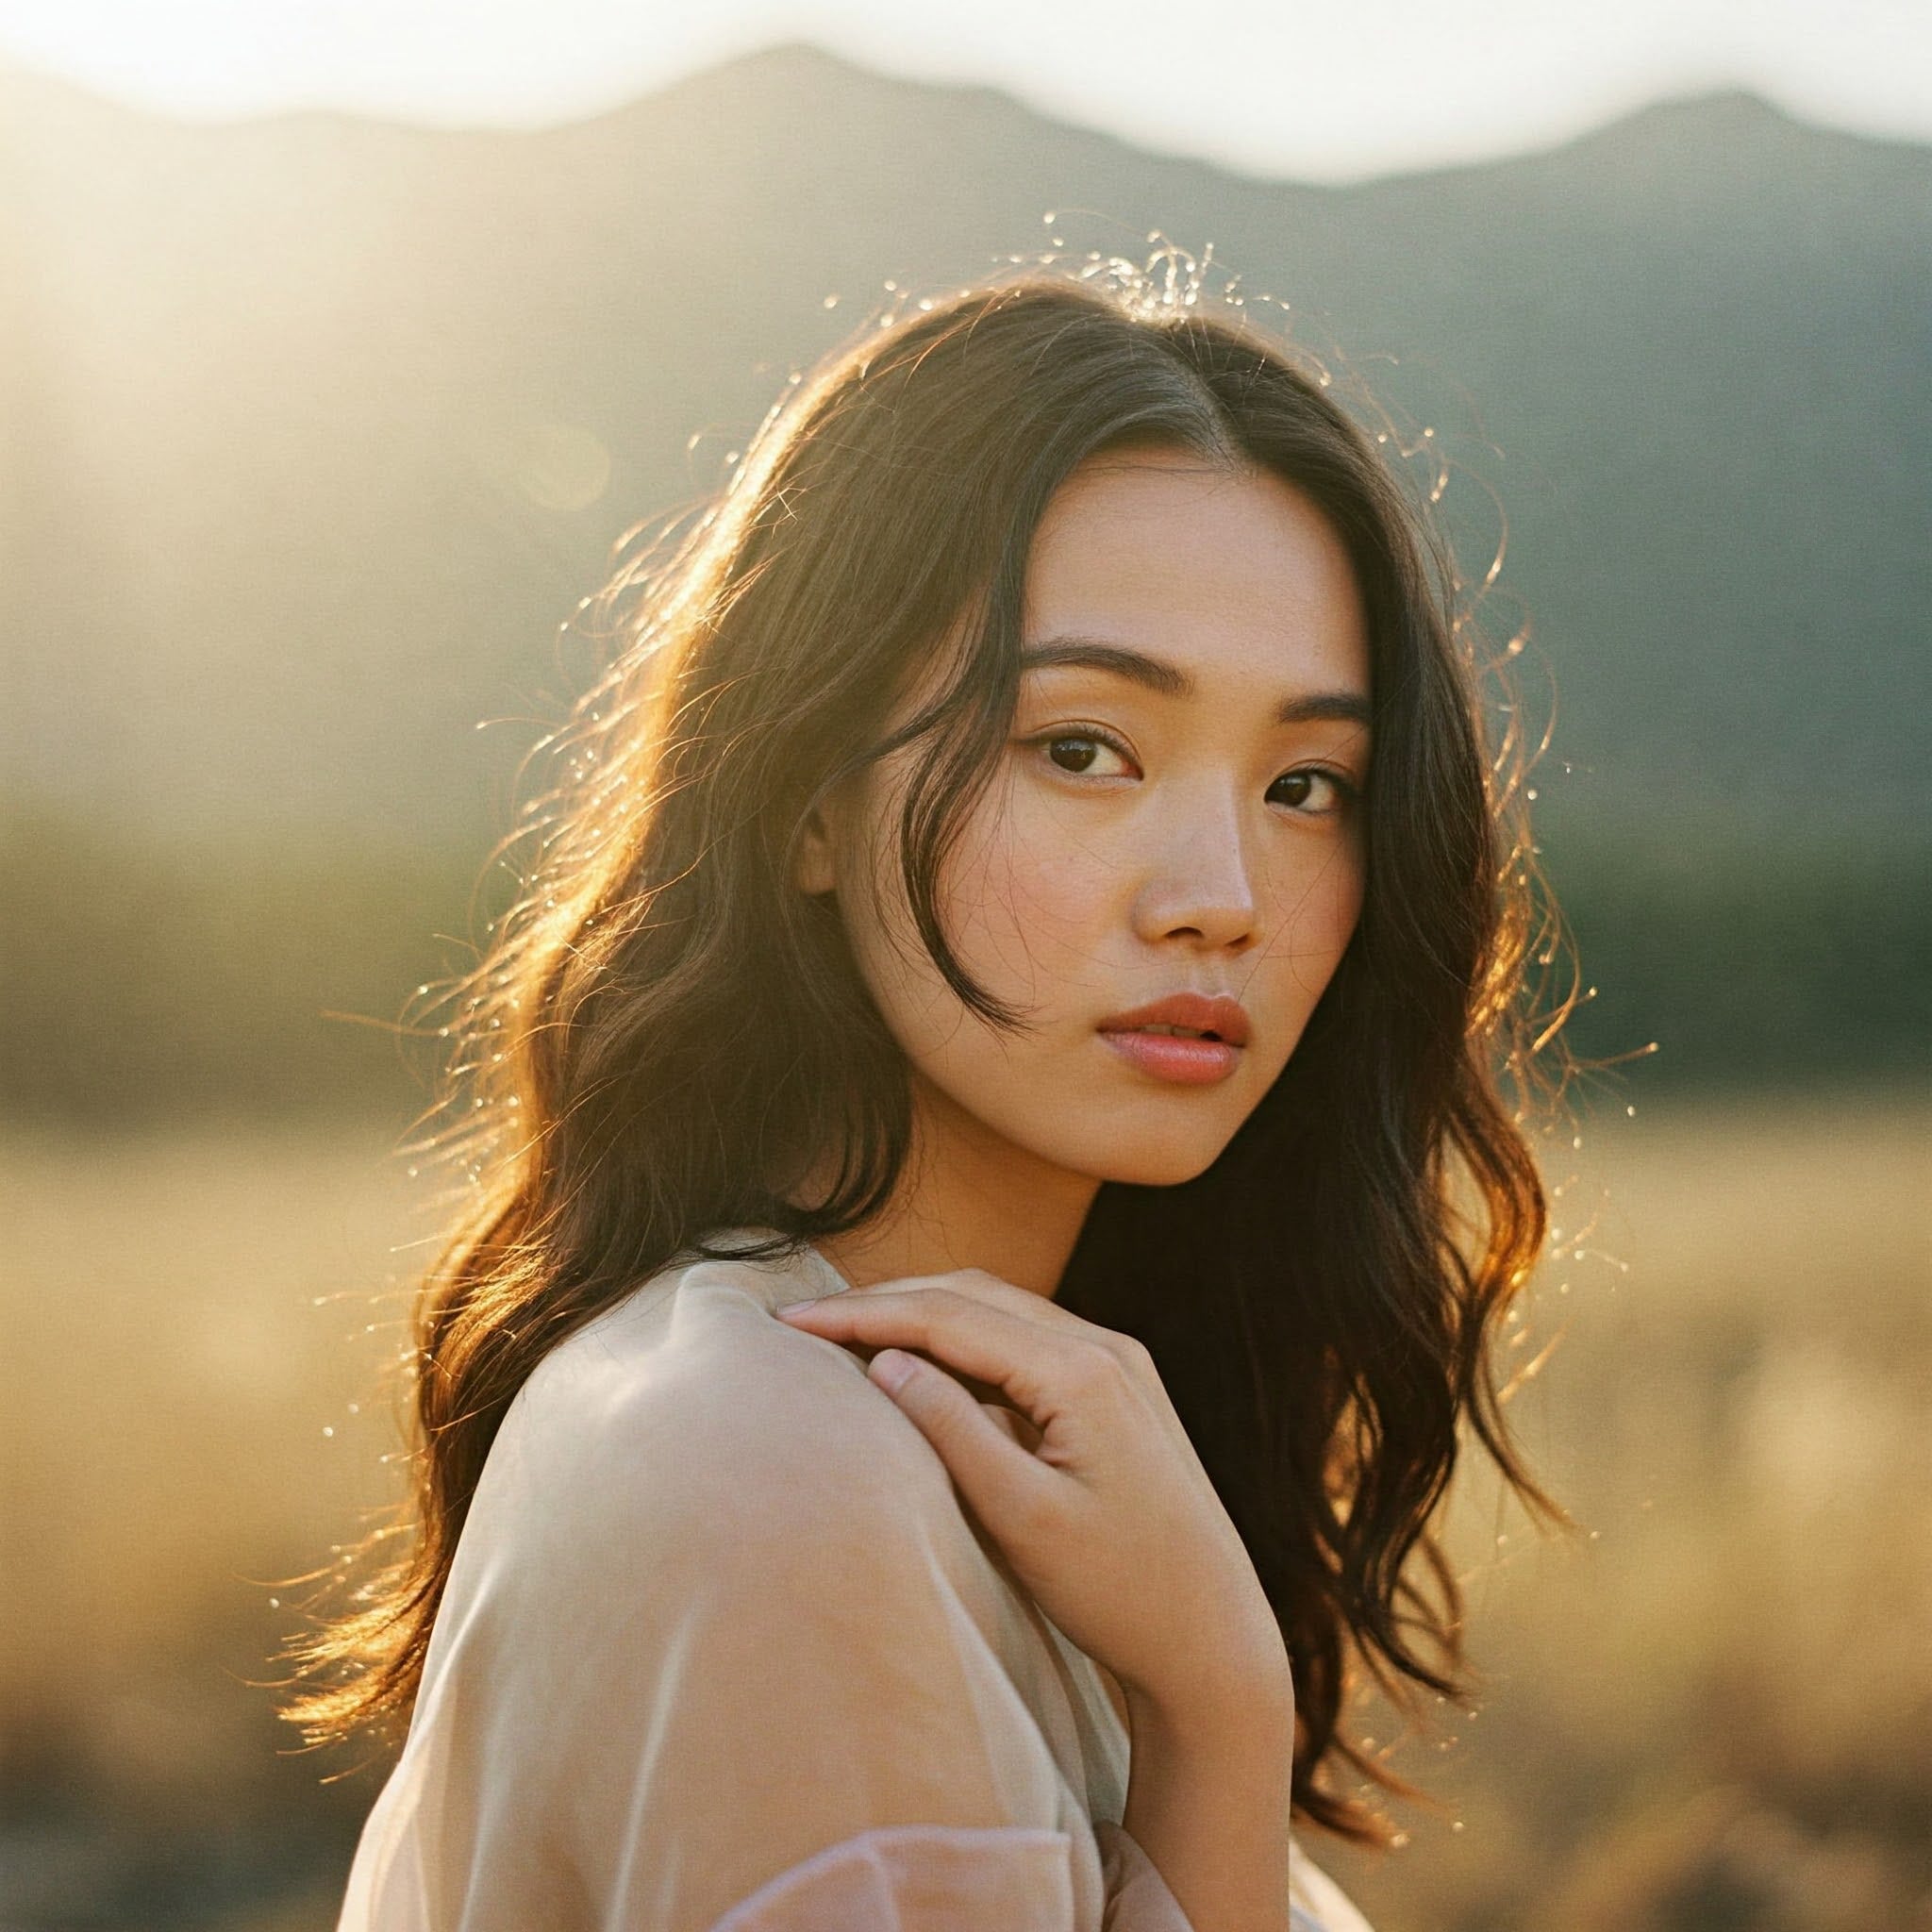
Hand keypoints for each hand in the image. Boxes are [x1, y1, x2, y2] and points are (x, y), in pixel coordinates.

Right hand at [776, 1270, 1292, 1728]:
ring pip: (1000, 1311)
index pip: (948, 1317)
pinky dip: (966, 1341)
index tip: (790, 1322)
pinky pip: (1028, 1340)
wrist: (1217, 1637)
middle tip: (806, 1321)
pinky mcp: (1121, 1389)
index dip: (863, 1314)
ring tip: (848, 1332)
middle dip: (886, 1300)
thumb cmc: (1122, 1593)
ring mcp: (1120, 1364)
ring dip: (924, 1314)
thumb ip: (953, 1431)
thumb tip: (885, 1360)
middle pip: (973, 1295)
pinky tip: (924, 1362)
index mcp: (1083, 1372)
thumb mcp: (1023, 1519)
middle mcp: (1107, 1348)